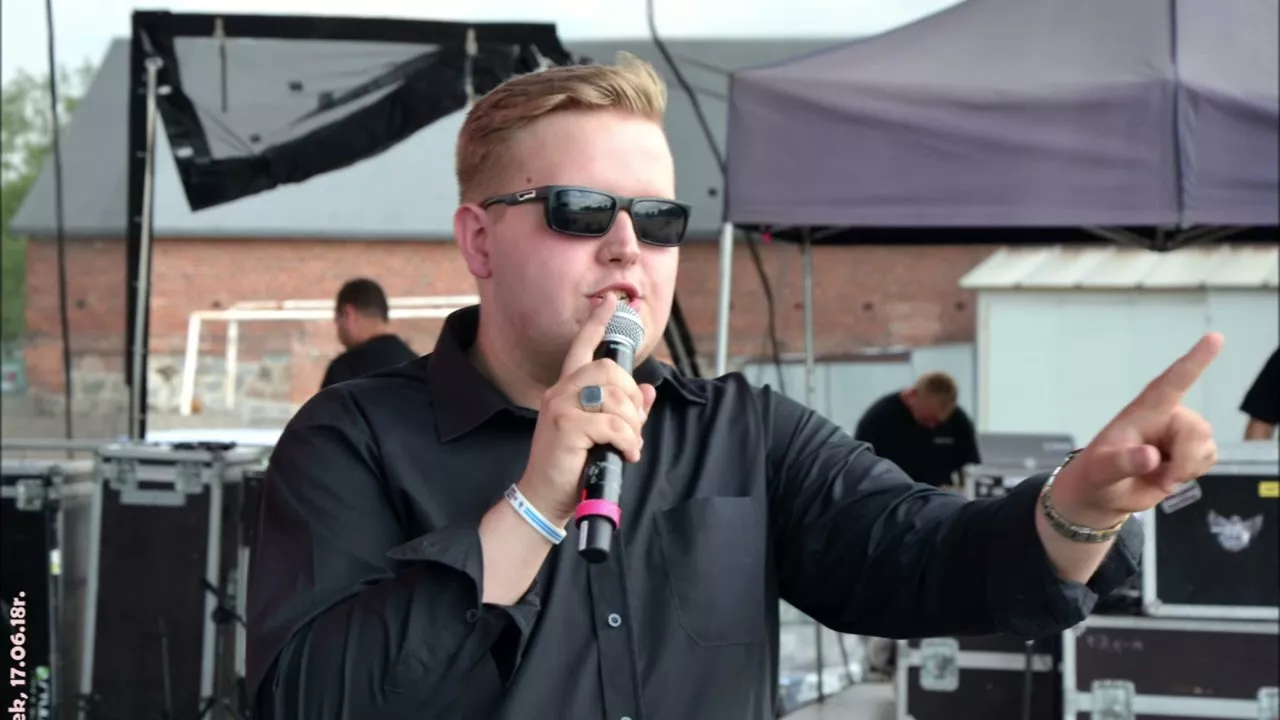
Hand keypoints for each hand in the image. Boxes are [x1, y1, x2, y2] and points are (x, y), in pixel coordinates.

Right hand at [518, 298, 657, 524]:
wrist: (545, 496)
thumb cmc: (572, 465)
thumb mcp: (601, 434)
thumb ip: (624, 410)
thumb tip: (647, 390)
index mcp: (566, 389)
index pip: (581, 347)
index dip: (596, 323)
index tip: (610, 302)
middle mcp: (560, 392)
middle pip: (608, 370)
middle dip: (630, 396)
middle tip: (634, 424)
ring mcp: (560, 407)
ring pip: (614, 398)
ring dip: (632, 425)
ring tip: (630, 445)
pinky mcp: (565, 426)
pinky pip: (612, 425)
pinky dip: (628, 441)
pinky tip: (627, 454)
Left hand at [1051, 333, 1222, 525]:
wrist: (1100, 497)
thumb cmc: (1094, 476)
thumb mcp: (1100, 471)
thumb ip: (1122, 463)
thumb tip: (1150, 455)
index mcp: (1141, 412)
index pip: (1171, 383)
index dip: (1194, 361)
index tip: (1215, 338)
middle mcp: (1164, 417)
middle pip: (1197, 428)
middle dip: (1186, 457)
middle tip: (1164, 476)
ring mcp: (1178, 434)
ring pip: (1206, 444)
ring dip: (1188, 467)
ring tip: (1160, 475)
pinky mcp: (1189, 451)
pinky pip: (1209, 457)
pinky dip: (1193, 472)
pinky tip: (1169, 476)